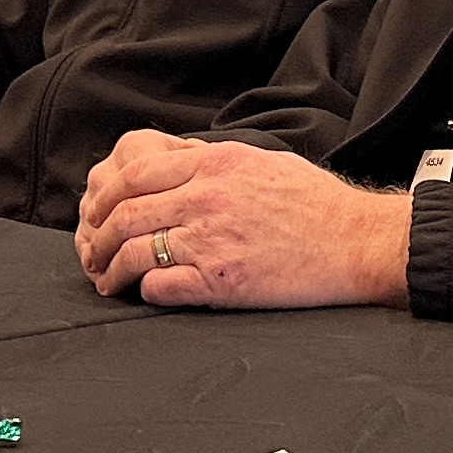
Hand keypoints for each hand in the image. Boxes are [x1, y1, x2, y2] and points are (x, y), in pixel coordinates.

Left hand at [74, 130, 411, 310]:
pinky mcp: (222, 282)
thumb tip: (173, 159)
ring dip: (113, 269)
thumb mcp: (260, 160)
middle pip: (125, 212)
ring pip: (136, 251)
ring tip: (110, 280)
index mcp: (214, 163)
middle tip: (95, 250)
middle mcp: (207, 198)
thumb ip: (211, 160)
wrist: (358, 242)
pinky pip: (162, 287)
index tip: (98, 212)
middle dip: (100, 234)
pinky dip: (146, 292)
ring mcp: (213, 240)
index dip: (105, 195)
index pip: (134, 173)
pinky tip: (149, 293)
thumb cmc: (315, 204)